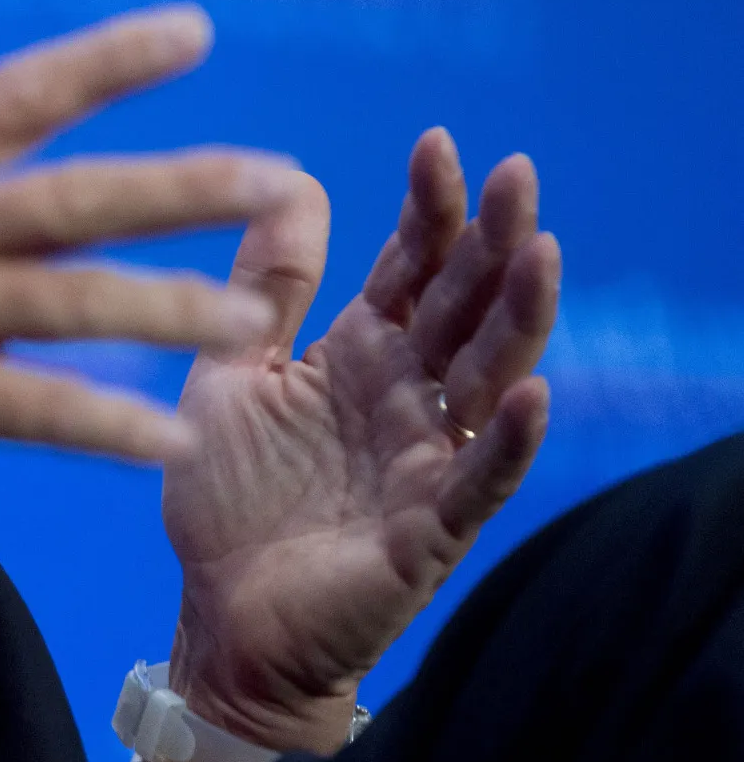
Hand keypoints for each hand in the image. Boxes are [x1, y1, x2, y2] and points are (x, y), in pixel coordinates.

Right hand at [0, 6, 303, 629]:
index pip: (21, 92)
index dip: (112, 59)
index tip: (195, 32)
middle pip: (83, 193)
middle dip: (192, 184)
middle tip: (282, 177)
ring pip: (84, 300)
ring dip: (179, 308)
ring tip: (253, 317)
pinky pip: (43, 409)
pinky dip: (114, 426)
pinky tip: (169, 439)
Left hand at [161, 129, 558, 755]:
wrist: (220, 618)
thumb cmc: (229, 499)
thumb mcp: (232, 372)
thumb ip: (269, 289)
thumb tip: (295, 180)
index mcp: (360, 355)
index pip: (412, 268)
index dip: (428, 210)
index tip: (439, 142)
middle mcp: (405, 398)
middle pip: (463, 307)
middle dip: (489, 241)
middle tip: (517, 172)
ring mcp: (425, 461)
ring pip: (487, 378)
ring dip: (518, 318)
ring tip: (540, 250)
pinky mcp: (428, 532)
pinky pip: (478, 481)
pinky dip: (507, 440)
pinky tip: (534, 394)